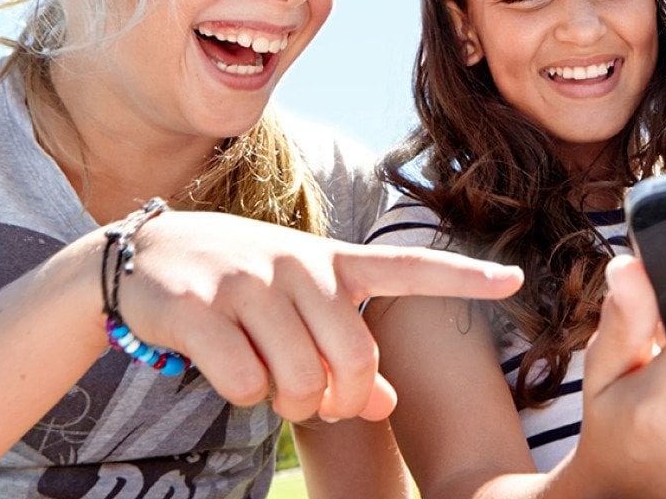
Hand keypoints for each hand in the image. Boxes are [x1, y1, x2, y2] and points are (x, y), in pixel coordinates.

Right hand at [112, 211, 521, 422]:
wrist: (149, 258)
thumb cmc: (243, 289)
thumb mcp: (300, 308)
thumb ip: (345, 353)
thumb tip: (385, 407)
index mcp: (334, 263)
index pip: (410, 267)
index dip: (465, 278)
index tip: (517, 279)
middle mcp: (301, 265)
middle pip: (352, 360)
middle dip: (336, 400)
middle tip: (311, 399)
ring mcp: (251, 281)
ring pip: (299, 380)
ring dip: (288, 404)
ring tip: (268, 381)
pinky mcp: (202, 307)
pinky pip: (246, 383)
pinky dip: (243, 394)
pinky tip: (226, 366)